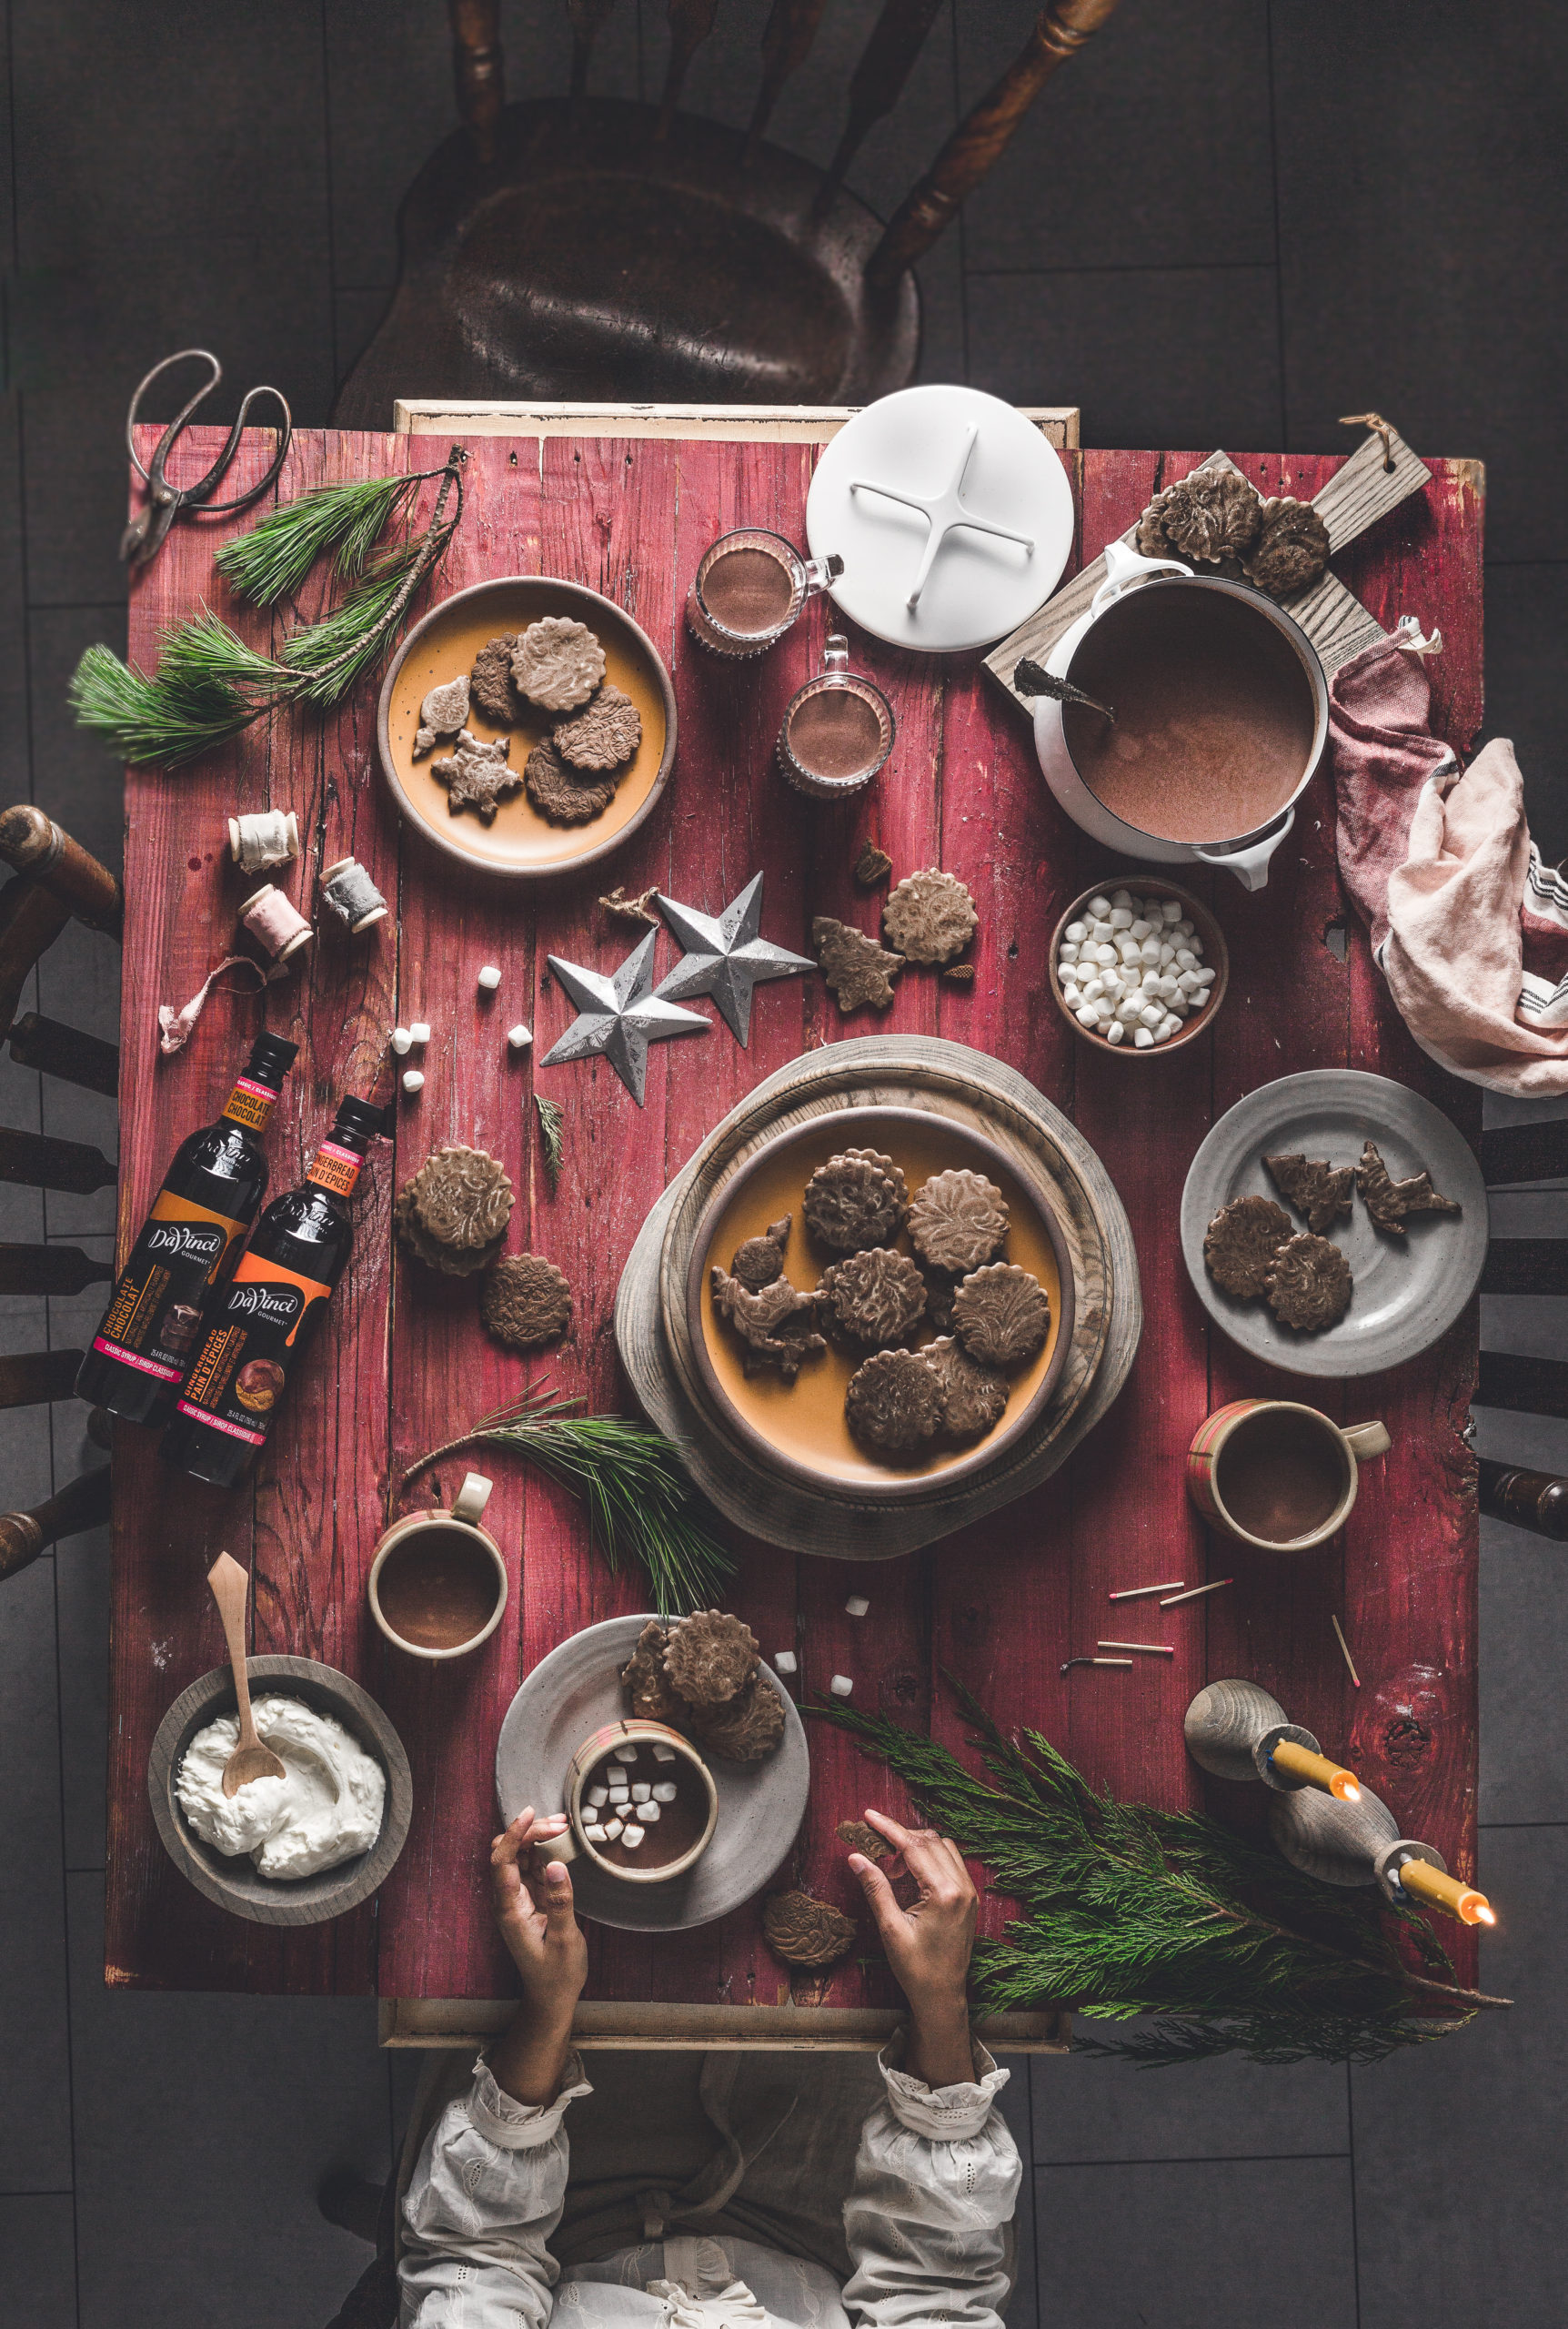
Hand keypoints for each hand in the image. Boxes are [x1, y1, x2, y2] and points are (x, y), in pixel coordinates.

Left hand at [490, 1808, 587, 2019]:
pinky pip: (534, 1867)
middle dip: (530, 1832)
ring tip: (564, 1825)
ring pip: (521, 1857)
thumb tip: (557, 1864)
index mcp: (509, 1910)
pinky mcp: (532, 1899)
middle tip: (561, 1824)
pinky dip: (547, 1851)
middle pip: (508, 1853)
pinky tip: (564, 1842)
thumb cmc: (557, 1975)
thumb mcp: (564, 1940)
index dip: (513, 1834)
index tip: (531, 1814)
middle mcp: (509, 1900)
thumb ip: (560, 1902)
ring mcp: (520, 1899)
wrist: (552, 1997)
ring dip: (539, 1838)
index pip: (501, 1862)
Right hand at [847, 1809, 977, 2088]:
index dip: (889, 1828)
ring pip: (943, 1848)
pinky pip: (951, 1862)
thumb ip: (876, 1888)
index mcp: (944, 1893)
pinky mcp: (969, 1899)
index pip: (914, 1847)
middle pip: (930, 1841)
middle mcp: (962, 1887)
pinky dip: (931, 1856)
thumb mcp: (891, 1929)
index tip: (869, 1815)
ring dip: (917, 1843)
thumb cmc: (916, 1969)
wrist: (942, 1997)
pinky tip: (911, 1866)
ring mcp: (969, 1892)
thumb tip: (856, 1857)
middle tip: (873, 1835)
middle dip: (901, 1833)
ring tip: (890, 1852)